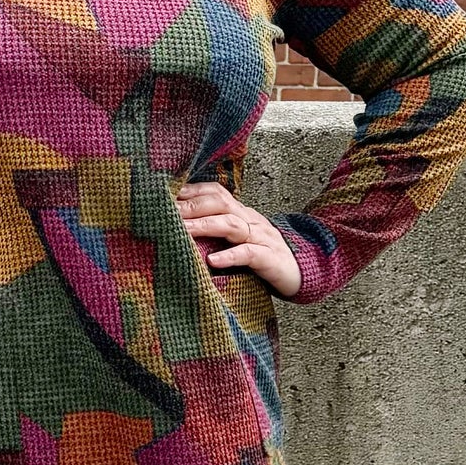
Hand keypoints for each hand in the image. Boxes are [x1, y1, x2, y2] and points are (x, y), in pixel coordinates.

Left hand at [175, 181, 301, 298]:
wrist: (301, 273)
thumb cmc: (261, 257)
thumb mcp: (237, 240)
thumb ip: (215, 231)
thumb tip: (178, 228)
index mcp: (241, 213)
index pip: (215, 192)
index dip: (190, 191)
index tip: (164, 195)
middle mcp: (250, 220)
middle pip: (220, 204)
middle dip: (191, 206)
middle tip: (165, 212)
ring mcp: (262, 238)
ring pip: (232, 225)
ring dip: (204, 226)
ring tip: (182, 231)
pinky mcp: (270, 259)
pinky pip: (249, 254)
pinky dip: (230, 256)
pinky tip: (212, 261)